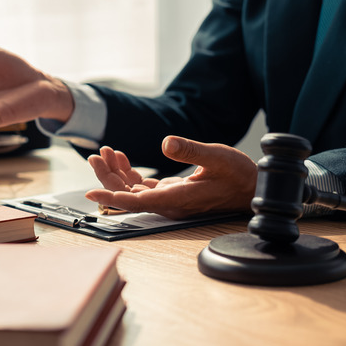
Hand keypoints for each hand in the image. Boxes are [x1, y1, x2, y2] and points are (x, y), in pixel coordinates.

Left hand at [85, 136, 256, 219]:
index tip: (90, 193)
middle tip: (96, 155)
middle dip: (108, 176)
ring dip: (116, 173)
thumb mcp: (217, 156)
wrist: (254, 189)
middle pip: (127, 195)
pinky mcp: (170, 193)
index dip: (111, 198)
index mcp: (176, 199)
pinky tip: (121, 158)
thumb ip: (191, 150)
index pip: (136, 202)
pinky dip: (129, 173)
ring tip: (104, 153)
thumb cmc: (239, 175)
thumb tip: (166, 143)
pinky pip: (142, 186)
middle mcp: (168, 203)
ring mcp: (168, 199)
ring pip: (132, 190)